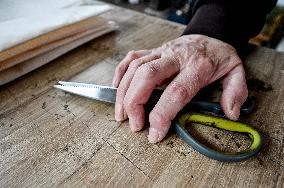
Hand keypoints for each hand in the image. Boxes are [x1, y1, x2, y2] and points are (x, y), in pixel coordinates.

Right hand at [112, 34, 247, 142]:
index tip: (154, 133)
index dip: (162, 115)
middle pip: (147, 75)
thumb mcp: (236, 71)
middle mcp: (176, 57)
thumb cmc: (219, 55)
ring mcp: (162, 51)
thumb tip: (231, 113)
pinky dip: (121, 72)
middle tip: (134, 124)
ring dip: (124, 92)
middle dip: (135, 102)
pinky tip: (117, 88)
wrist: (210, 33)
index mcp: (198, 66)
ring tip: (121, 114)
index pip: (176, 92)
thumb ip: (236, 91)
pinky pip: (132, 57)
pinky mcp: (153, 50)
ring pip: (135, 67)